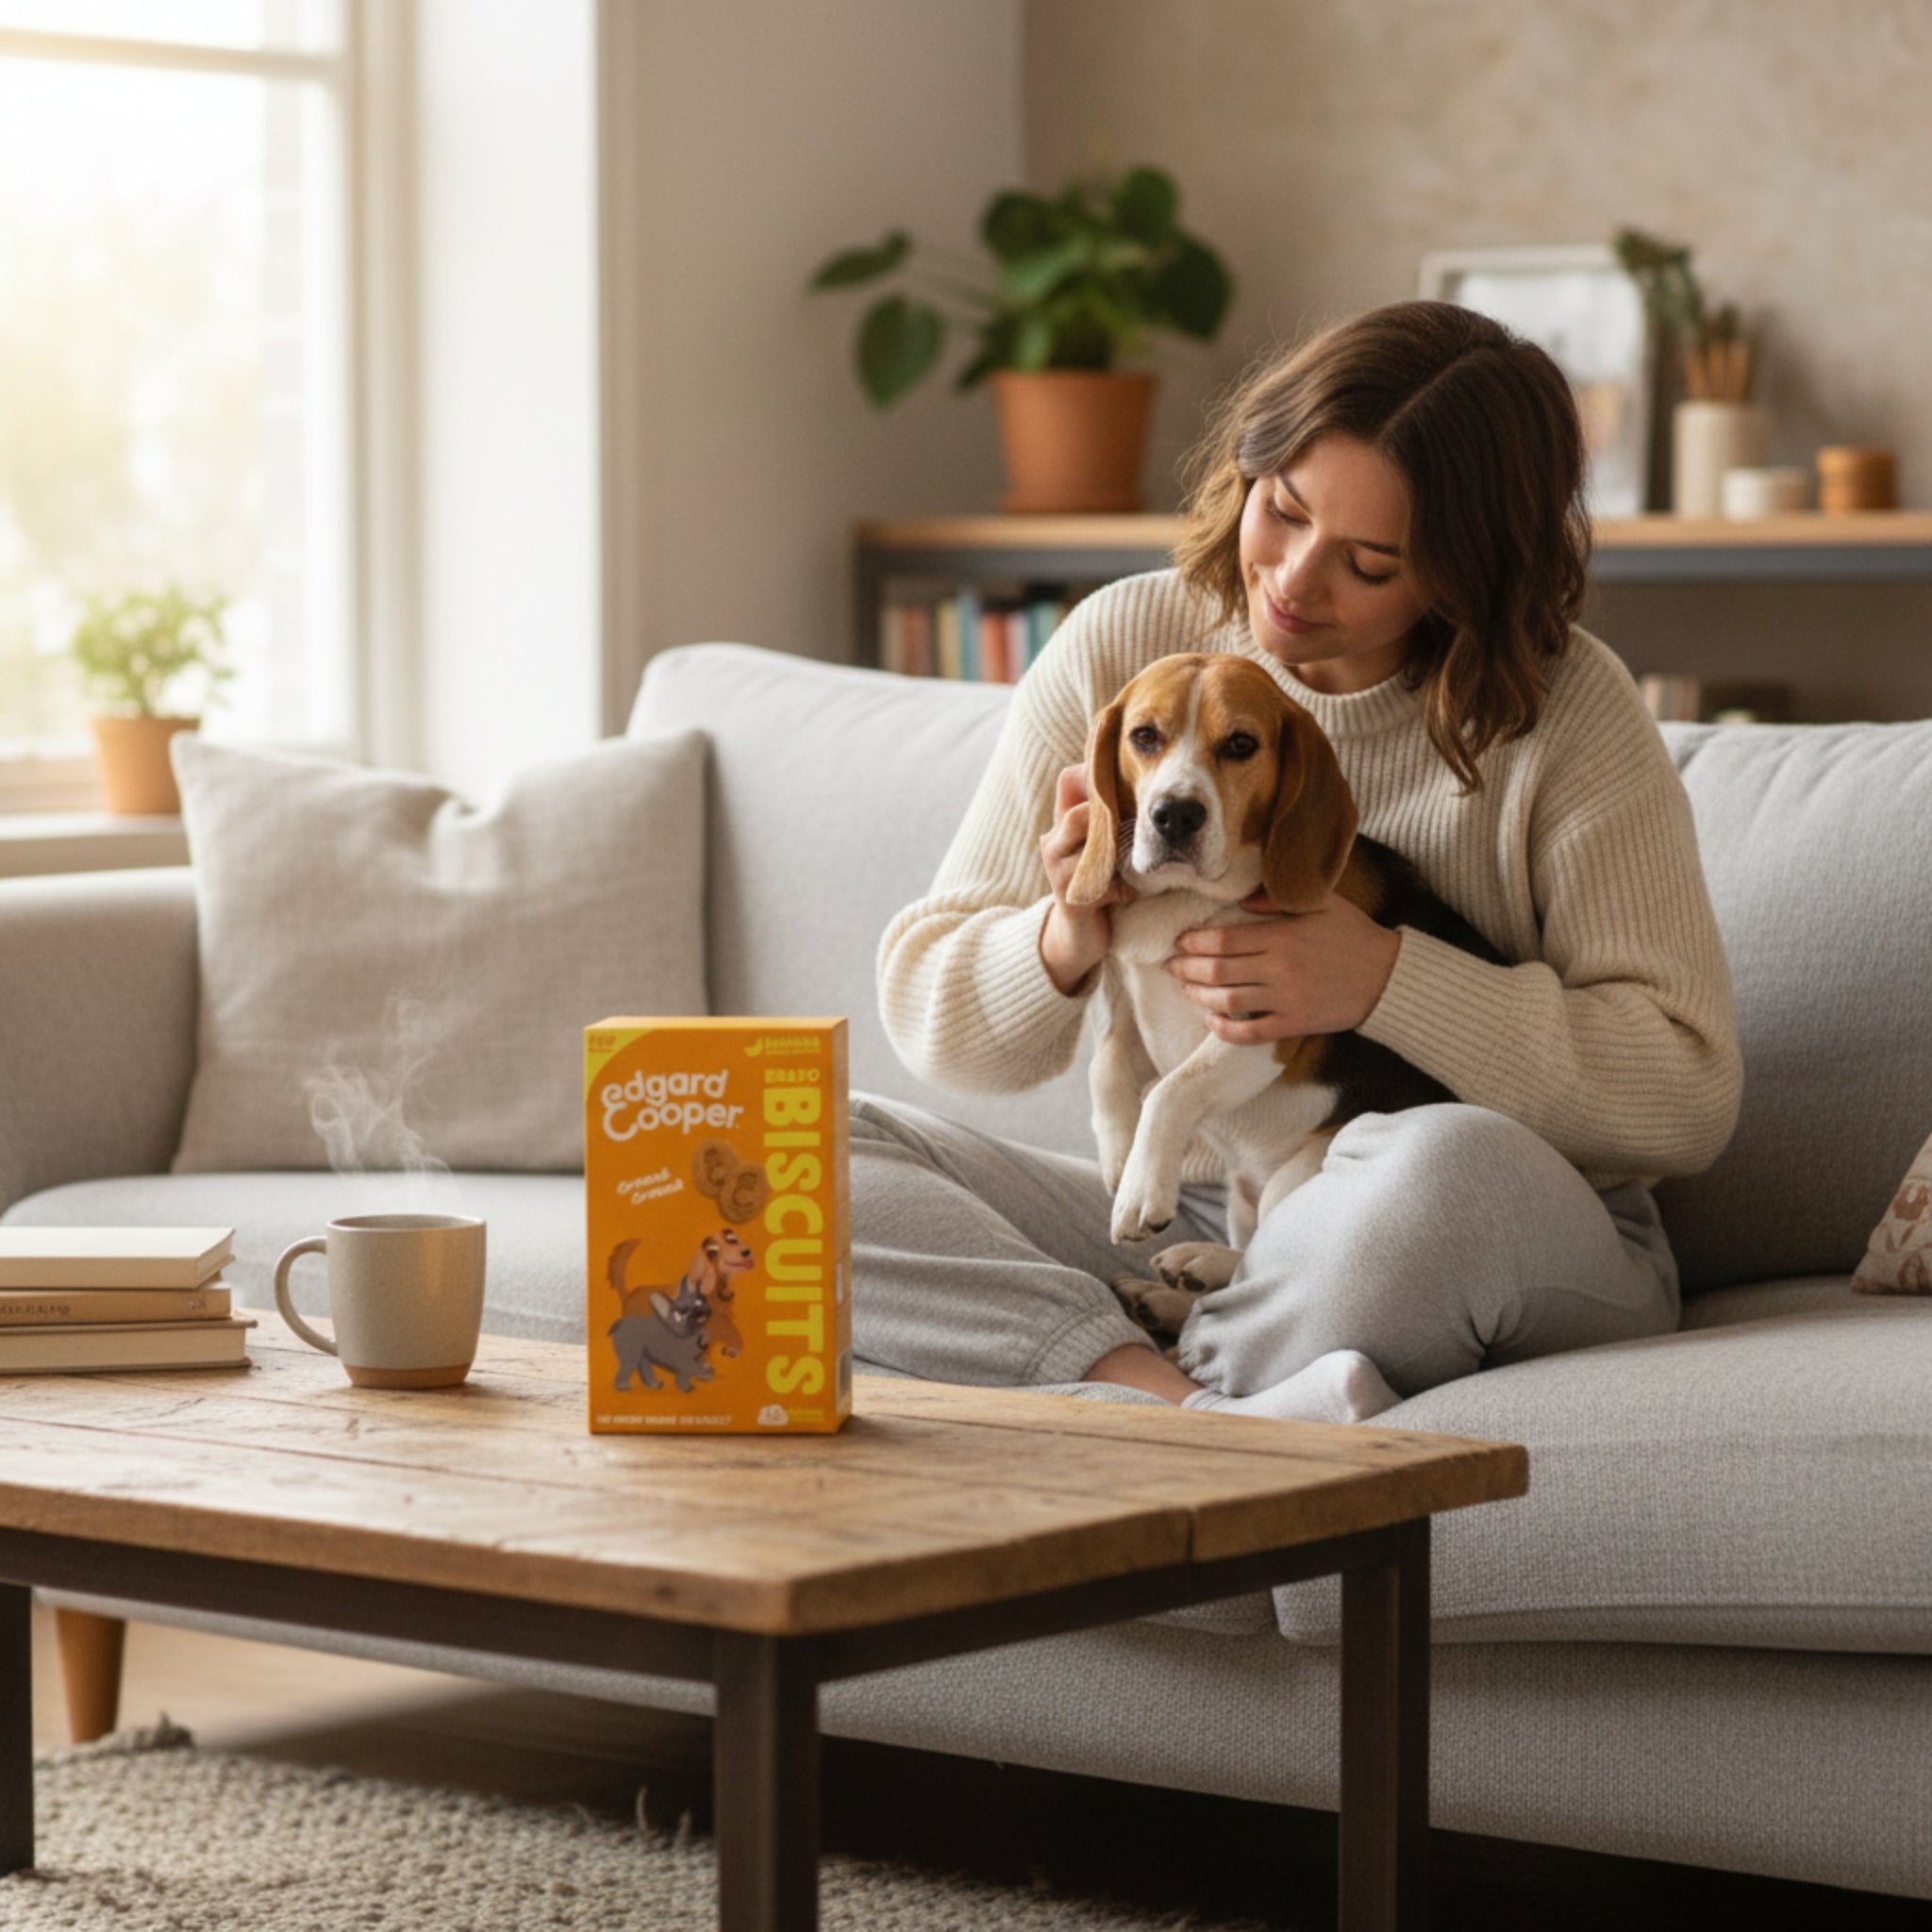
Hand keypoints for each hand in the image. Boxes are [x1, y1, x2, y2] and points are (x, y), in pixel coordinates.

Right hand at [1039, 763, 1132, 994]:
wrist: (1078, 936)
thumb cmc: (1098, 885)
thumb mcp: (1102, 847)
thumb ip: (1110, 820)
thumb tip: (1142, 783)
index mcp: (1061, 825)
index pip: (1069, 780)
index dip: (1095, 773)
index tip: (1127, 778)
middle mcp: (1053, 842)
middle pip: (1080, 812)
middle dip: (1116, 818)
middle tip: (1143, 825)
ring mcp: (1058, 869)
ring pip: (1092, 842)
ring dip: (1120, 851)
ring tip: (1136, 860)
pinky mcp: (1071, 897)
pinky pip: (1104, 884)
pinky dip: (1123, 888)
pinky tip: (1129, 895)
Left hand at [1166, 888, 1400, 1044]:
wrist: (1388, 976)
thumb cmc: (1354, 934)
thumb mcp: (1322, 903)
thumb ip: (1278, 901)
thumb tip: (1240, 902)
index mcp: (1282, 935)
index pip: (1223, 939)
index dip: (1195, 942)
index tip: (1179, 942)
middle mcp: (1279, 968)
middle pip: (1217, 970)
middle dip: (1186, 968)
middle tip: (1171, 966)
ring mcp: (1286, 999)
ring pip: (1228, 1000)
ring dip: (1199, 996)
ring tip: (1186, 989)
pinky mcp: (1295, 1024)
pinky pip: (1251, 1032)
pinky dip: (1225, 1029)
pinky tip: (1211, 1021)